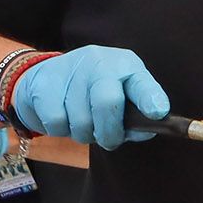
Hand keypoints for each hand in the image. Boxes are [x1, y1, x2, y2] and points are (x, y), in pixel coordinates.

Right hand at [8, 47, 168, 148]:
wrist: (46, 77)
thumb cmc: (93, 93)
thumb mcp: (119, 97)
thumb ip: (134, 118)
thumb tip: (144, 131)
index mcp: (125, 65)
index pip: (141, 82)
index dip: (149, 98)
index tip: (157, 113)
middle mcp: (99, 61)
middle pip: (108, 103)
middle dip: (109, 132)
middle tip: (107, 140)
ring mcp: (70, 69)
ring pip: (81, 121)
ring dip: (82, 134)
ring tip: (81, 122)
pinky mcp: (45, 83)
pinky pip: (56, 122)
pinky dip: (60, 130)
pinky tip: (62, 117)